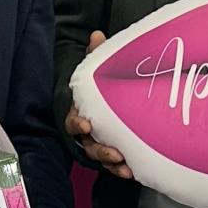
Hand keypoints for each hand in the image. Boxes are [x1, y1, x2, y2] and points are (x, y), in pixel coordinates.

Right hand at [64, 32, 133, 179]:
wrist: (105, 100)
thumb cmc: (98, 87)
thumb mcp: (96, 70)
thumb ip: (96, 55)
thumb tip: (97, 35)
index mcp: (80, 112)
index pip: (73, 121)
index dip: (78, 124)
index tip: (86, 125)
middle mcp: (87, 132)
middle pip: (88, 145)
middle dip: (100, 150)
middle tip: (114, 153)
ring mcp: (98, 143)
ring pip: (101, 158)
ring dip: (112, 163)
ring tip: (125, 167)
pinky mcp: (112, 153)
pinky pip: (114, 165)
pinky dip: (122, 169)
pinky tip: (134, 172)